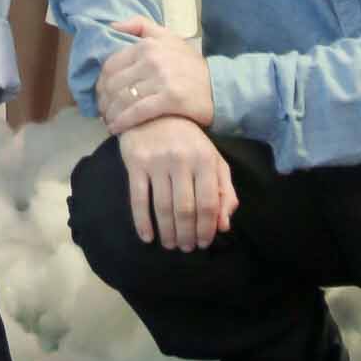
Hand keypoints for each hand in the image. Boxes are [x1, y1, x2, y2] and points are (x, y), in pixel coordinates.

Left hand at [98, 17, 214, 133]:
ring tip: (108, 121)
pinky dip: (123, 122)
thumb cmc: (188, 63)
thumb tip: (111, 26)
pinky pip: (138, 112)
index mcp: (147, 45)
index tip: (100, 95)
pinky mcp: (170, 99)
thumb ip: (140, 25)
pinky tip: (117, 129)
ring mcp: (161, 80)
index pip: (111, 65)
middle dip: (104, 101)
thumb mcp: (167, 36)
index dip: (100, 82)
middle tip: (102, 112)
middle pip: (114, 84)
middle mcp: (152, 60)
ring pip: (124, 99)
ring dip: (111, 113)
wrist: (218, 86)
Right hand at [116, 117, 238, 251]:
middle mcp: (182, 159)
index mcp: (205, 159)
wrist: (154, 112)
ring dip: (167, 233)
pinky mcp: (135, 162)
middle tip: (185, 248)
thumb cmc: (188, 141)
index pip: (209, 203)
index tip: (203, 243)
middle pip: (186, 209)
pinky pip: (138, 198)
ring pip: (163, 207)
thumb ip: (224, 190)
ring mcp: (157, 160)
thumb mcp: (213, 159)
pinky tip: (147, 237)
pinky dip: (142, 221)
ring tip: (170, 244)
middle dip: (187, 235)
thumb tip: (224, 225)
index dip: (207, 229)